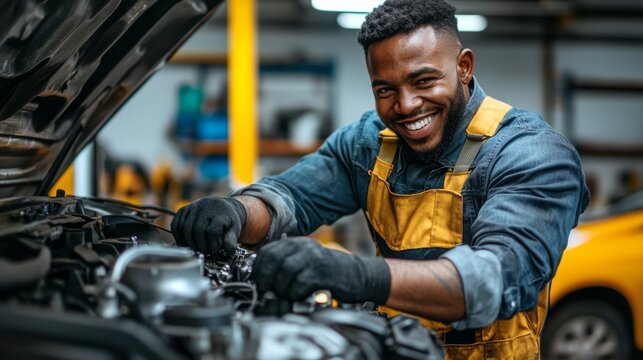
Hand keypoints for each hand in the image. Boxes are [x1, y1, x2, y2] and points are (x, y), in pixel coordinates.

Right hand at [171, 197, 246, 256]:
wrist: (223, 206)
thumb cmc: (228, 220)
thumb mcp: (235, 228)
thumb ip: (231, 239)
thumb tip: (229, 250)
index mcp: (219, 212)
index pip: (212, 231)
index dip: (213, 246)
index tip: (215, 254)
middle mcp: (205, 206)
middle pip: (197, 230)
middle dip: (200, 246)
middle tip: (205, 254)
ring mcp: (192, 207)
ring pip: (185, 228)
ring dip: (189, 243)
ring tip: (196, 251)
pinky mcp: (183, 210)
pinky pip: (176, 225)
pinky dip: (179, 237)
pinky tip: (186, 244)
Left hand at [252, 237, 390, 303]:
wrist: (358, 276)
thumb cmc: (328, 273)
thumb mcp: (304, 263)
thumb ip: (284, 266)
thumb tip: (261, 281)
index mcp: (296, 243)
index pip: (267, 251)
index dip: (258, 269)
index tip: (257, 282)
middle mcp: (304, 246)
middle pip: (273, 259)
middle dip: (266, 279)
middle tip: (267, 292)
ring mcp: (314, 258)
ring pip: (284, 271)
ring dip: (281, 288)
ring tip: (286, 295)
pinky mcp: (322, 272)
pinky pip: (299, 284)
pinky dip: (295, 294)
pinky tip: (301, 296)